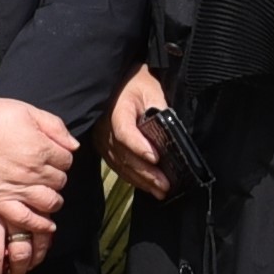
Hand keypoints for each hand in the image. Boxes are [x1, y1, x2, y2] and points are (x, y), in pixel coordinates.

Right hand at [0, 94, 74, 237]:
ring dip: (53, 200)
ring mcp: (18, 189)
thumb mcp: (28, 111)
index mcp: (42, 148)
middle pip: (60, 181)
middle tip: (47, 174)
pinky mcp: (1, 201)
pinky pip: (27, 219)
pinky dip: (40, 225)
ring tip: (48, 197)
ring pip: (50, 202)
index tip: (53, 157)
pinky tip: (48, 226)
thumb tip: (74, 145)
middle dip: (57, 177)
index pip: (67, 160)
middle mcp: (34, 171)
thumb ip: (55, 127)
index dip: (61, 158)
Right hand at [105, 66, 176, 200]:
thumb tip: (172, 136)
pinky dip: (133, 178)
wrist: (118, 83)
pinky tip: (147, 185)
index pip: (124, 131)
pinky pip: (117, 166)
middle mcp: (104, 128)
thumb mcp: (151, 91)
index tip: (155, 158)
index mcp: (116, 108)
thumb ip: (160, 112)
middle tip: (165, 184)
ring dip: (141, 180)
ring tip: (160, 190)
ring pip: (120, 164)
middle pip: (123, 154)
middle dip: (146, 172)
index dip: (139, 146)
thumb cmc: (136, 84)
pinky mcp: (104, 148)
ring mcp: (102, 140)